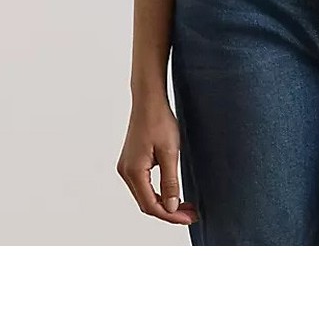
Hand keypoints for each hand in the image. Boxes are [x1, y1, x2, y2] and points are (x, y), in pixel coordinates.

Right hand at [117, 99, 198, 225]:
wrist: (149, 100)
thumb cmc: (159, 121)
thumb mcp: (170, 152)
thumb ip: (170, 182)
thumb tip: (172, 207)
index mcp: (133, 171)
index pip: (151, 206)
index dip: (171, 216)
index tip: (190, 218)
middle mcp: (126, 172)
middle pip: (146, 204)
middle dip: (169, 212)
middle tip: (191, 214)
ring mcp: (126, 167)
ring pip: (145, 195)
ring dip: (164, 203)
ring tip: (186, 206)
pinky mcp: (131, 162)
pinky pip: (143, 185)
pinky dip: (158, 193)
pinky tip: (172, 193)